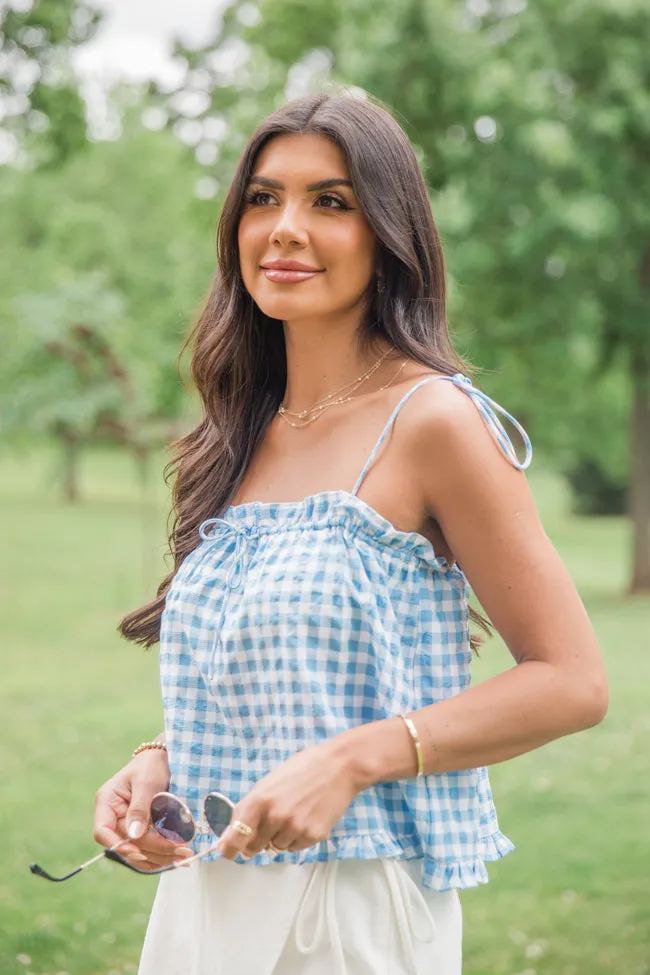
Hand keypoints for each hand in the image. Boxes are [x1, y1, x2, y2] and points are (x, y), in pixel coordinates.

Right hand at [93, 749, 192, 870]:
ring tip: (184, 855)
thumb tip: (134, 836)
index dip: (118, 846)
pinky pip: (148, 849)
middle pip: (128, 844)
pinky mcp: (142, 831)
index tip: (140, 852)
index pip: (102, 831)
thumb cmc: (151, 764)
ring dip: (161, 857)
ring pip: (139, 852)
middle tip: (181, 851)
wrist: (163, 758)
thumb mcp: (146, 782)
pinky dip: (162, 854)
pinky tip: (178, 855)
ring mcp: (127, 825)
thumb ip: (140, 808)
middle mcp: (114, 817)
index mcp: (107, 802)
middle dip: (153, 851)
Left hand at [216, 738, 359, 860]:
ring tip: (294, 813)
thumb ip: (252, 806)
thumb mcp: (269, 782)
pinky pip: (295, 847)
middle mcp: (274, 817)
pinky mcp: (312, 835)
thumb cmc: (303, 769)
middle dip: (257, 841)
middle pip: (254, 847)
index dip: (229, 848)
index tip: (228, 852)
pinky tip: (306, 817)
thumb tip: (237, 831)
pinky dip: (297, 838)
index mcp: (259, 800)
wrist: (339, 766)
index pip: (235, 837)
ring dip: (280, 837)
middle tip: (269, 825)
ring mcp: (294, 828)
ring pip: (276, 848)